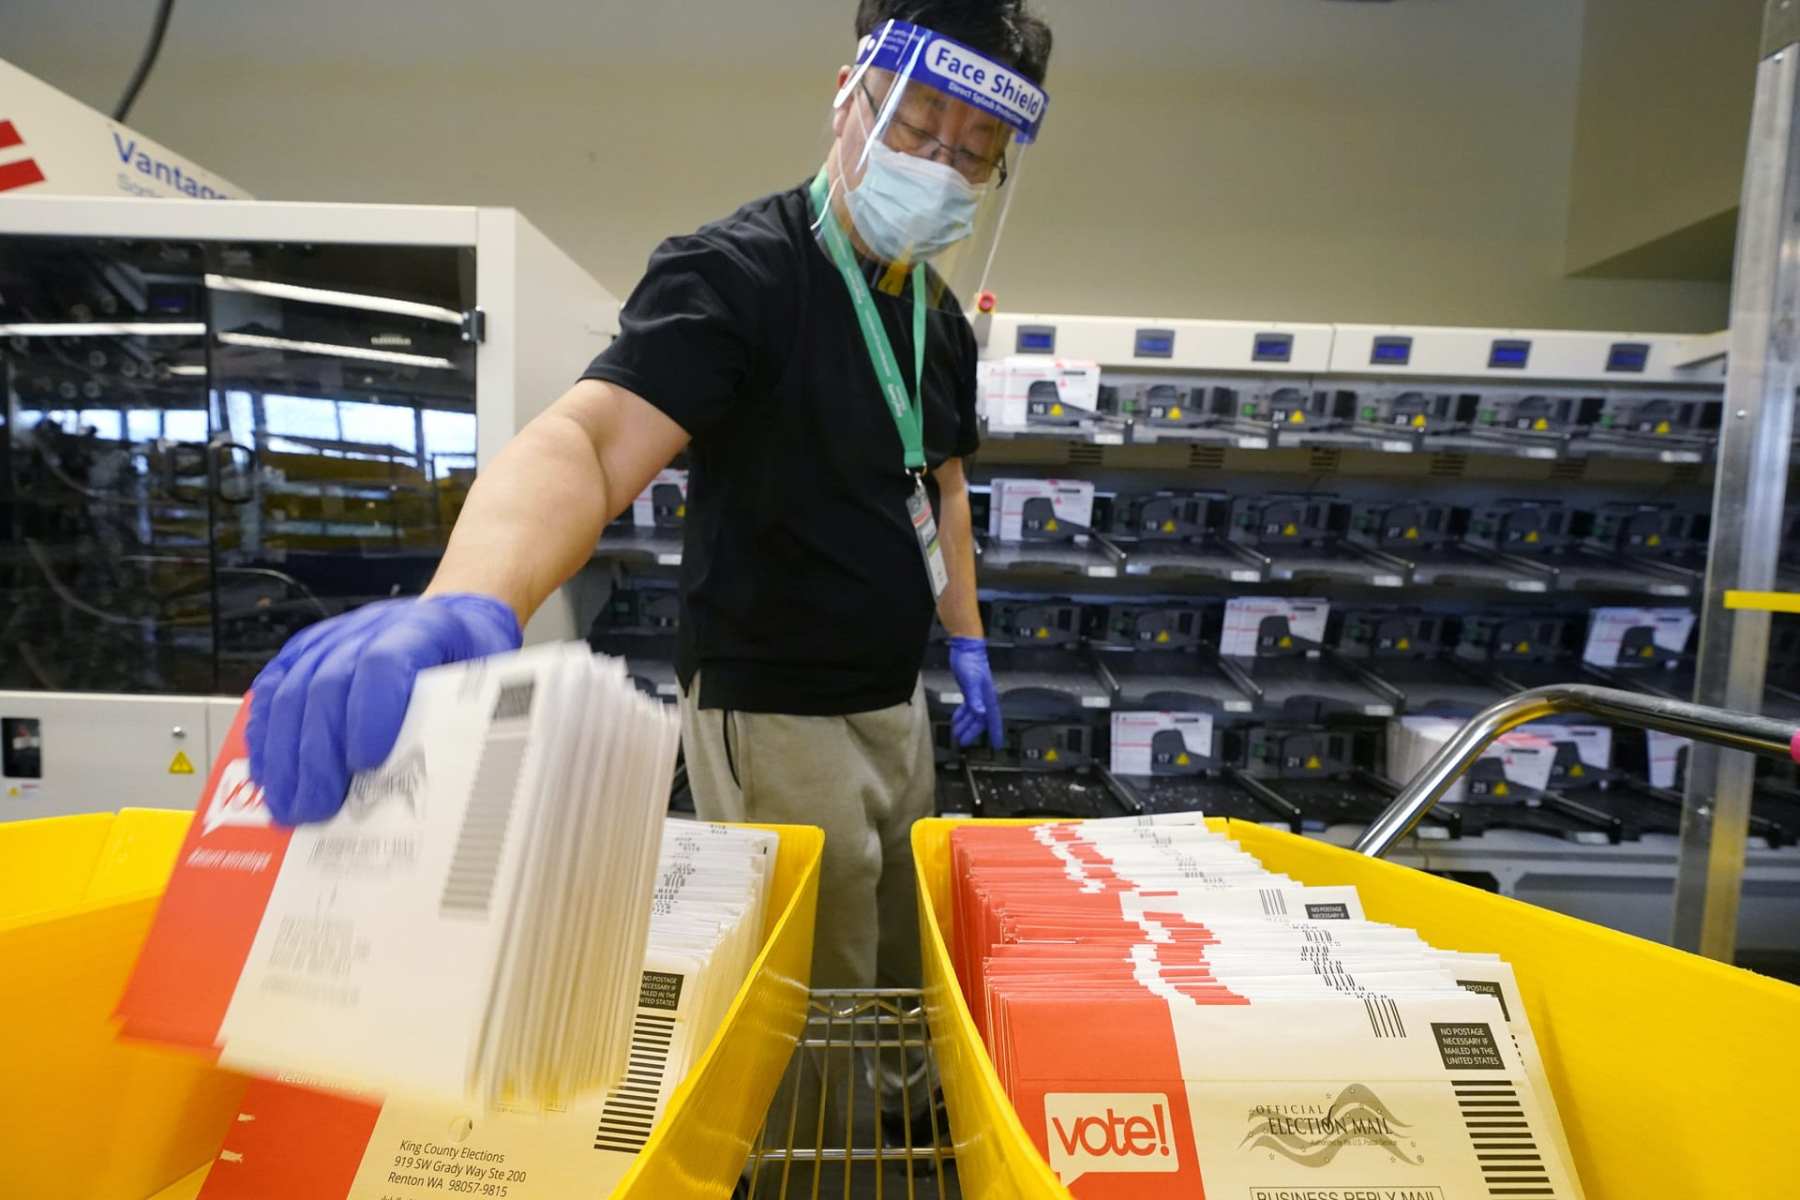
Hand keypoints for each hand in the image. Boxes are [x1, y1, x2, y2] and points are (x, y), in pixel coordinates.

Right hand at [246, 594, 521, 824]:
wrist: (452, 617)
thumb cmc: (471, 655)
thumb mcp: (493, 678)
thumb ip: (474, 715)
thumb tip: (459, 778)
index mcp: (425, 628)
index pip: (386, 661)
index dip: (371, 710)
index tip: (366, 761)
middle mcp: (368, 628)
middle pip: (328, 684)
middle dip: (318, 754)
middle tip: (318, 807)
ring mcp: (330, 639)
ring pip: (291, 691)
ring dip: (285, 756)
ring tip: (290, 806)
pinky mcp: (302, 653)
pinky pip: (271, 691)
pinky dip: (266, 738)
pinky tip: (270, 777)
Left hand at [947, 636, 1003, 748]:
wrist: (966, 648)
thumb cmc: (970, 662)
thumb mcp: (971, 682)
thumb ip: (975, 698)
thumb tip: (980, 713)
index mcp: (987, 697)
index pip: (992, 719)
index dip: (995, 732)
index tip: (997, 744)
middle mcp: (984, 697)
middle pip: (980, 720)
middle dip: (972, 731)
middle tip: (963, 741)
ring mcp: (976, 693)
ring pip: (972, 714)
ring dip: (965, 724)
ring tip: (957, 734)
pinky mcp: (969, 689)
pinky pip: (967, 707)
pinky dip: (961, 715)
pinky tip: (956, 720)